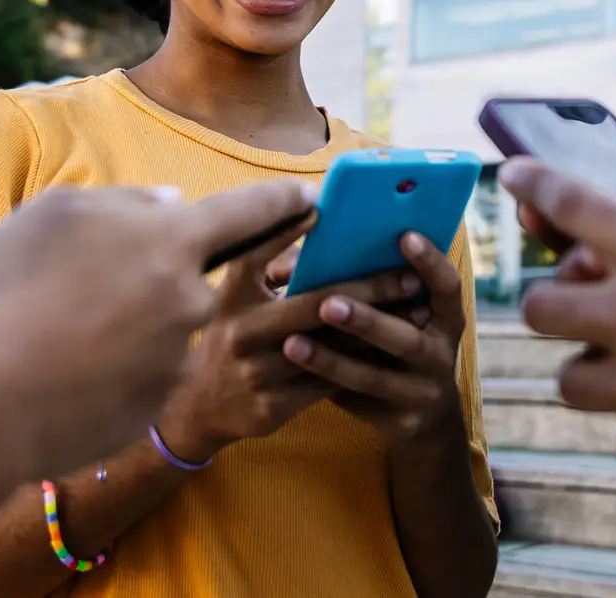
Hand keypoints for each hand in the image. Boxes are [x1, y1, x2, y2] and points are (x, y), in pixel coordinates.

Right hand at [0, 180, 317, 480]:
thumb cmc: (4, 292)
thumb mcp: (55, 216)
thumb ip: (125, 204)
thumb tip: (169, 206)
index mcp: (171, 240)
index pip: (248, 212)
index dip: (280, 200)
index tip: (311, 196)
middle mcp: (189, 298)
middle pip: (192, 279)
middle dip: (156, 281)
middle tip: (94, 291)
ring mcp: (175, 358)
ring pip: (161, 330)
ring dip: (126, 329)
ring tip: (57, 333)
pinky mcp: (154, 406)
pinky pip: (141, 377)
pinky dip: (111, 373)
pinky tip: (61, 373)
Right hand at [152, 227, 422, 462]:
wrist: (198, 406)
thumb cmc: (232, 333)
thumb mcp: (236, 295)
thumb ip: (267, 259)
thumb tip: (316, 213)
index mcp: (232, 295)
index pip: (260, 253)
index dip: (288, 228)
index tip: (329, 209)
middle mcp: (240, 331)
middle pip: (314, 303)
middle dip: (368, 288)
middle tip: (409, 275)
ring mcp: (255, 372)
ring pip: (330, 346)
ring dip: (377, 328)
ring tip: (416, 310)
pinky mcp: (272, 406)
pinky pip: (328, 383)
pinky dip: (363, 364)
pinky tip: (394, 349)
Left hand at [285, 232, 467, 447]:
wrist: (426, 416)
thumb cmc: (404, 342)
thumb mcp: (412, 316)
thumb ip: (385, 289)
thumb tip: (327, 251)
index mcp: (449, 319)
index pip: (448, 286)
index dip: (430, 262)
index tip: (403, 235)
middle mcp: (442, 356)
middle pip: (405, 340)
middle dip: (366, 321)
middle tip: (326, 304)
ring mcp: (422, 393)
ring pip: (373, 378)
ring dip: (331, 360)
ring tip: (291, 343)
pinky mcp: (399, 423)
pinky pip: (356, 403)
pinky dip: (325, 386)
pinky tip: (293, 376)